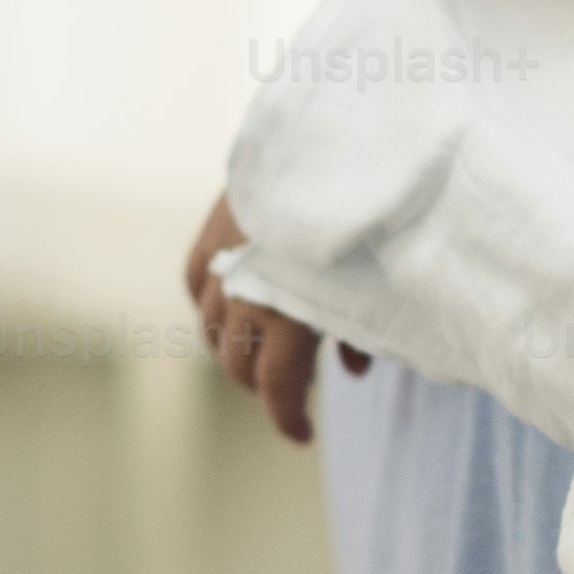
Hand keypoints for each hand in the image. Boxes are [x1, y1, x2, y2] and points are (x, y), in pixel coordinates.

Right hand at [185, 189, 362, 448]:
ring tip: (263, 351)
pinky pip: (197, 281)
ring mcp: (225, 255)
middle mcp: (247, 287)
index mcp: (290, 306)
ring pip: (212, 324)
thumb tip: (351, 372)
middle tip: (292, 392)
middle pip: (238, 362)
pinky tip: (229, 307)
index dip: (286, 417)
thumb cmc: (368, 216)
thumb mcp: (376, 282)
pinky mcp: (214, 226)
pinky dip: (209, 302)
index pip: (275, 384)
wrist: (335, 138)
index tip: (302, 435)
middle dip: (263, 386)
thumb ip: (361, 330)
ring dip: (234, 347)